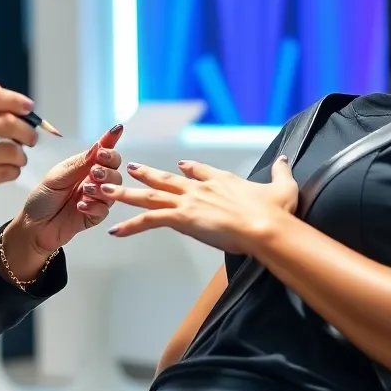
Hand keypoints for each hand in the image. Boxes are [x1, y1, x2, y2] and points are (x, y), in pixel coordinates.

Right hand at [0, 83, 40, 215]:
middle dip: (27, 130)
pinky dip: (12, 171)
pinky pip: (4, 172)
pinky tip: (8, 170)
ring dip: (20, 154)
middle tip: (31, 137)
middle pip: (7, 122)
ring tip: (17, 157)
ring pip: (10, 150)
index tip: (28, 107)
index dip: (15, 100)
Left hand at [17, 124, 124, 251]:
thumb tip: (98, 146)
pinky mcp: (95, 215)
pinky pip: (105, 209)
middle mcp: (92, 180)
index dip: (110, 140)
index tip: (116, 131)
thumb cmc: (42, 199)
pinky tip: (80, 206)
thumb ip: (79, 164)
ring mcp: (96, 197)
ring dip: (102, 186)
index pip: (102, 151)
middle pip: (114, 168)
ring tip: (86, 190)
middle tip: (95, 171)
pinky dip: (94, 206)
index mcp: (83, 166)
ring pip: (114, 188)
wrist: (33, 226)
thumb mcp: (56, 177)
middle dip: (108, 166)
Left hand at [100, 156, 298, 253]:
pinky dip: (130, 226)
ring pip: (149, 196)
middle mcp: (200, 188)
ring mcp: (188, 202)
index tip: (181, 166)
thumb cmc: (275, 212)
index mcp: (222, 180)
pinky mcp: (182, 218)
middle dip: (146, 174)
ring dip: (125, 194)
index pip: (200, 171)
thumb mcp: (282, 188)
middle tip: (130, 168)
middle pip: (166, 179)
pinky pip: (149, 221)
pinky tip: (114, 231)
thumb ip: (281, 173)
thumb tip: (285, 159)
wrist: (266, 227)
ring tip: (104, 191)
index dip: (189, 169)